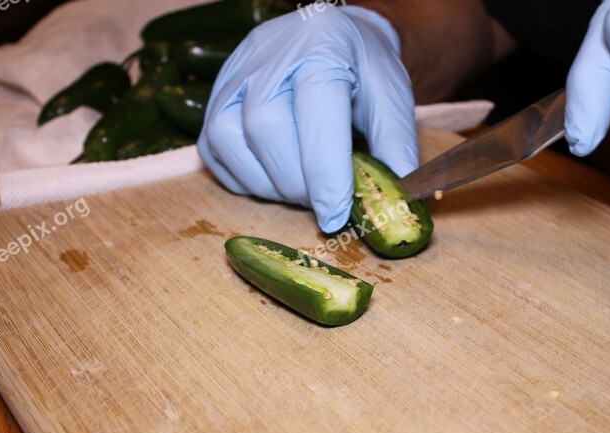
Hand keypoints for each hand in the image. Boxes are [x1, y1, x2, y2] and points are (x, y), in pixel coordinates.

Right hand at [198, 6, 417, 231]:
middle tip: (325, 200)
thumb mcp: (391, 97)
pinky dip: (246, 178)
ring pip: (231, 141)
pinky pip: (215, 150)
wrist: (330, 38)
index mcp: (322, 45)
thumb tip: (395, 200)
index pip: (316, 114)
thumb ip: (395, 146)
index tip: (334, 216)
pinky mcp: (214, 98)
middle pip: (267, 129)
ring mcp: (233, 75)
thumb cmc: (362, 69)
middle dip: (297, 183)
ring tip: (303, 187)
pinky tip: (277, 175)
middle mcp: (268, 54)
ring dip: (269, 184)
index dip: (325, 174)